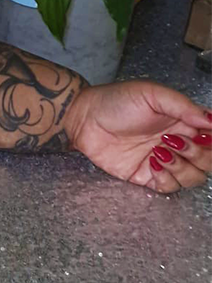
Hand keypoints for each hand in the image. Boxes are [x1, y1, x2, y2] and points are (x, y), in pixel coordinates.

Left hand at [63, 80, 211, 192]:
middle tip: (174, 141)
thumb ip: (184, 107)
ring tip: (159, 150)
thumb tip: (211, 120)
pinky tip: (151, 162)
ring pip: (193, 177)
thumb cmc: (116, 101)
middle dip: (199, 155)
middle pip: (209, 162)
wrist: (83, 118)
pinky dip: (166, 179)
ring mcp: (162, 162)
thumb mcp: (153, 95)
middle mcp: (178, 143)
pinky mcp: (144, 176)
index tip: (202, 136)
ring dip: (183, 167)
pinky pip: (168, 187)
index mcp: (185, 122)